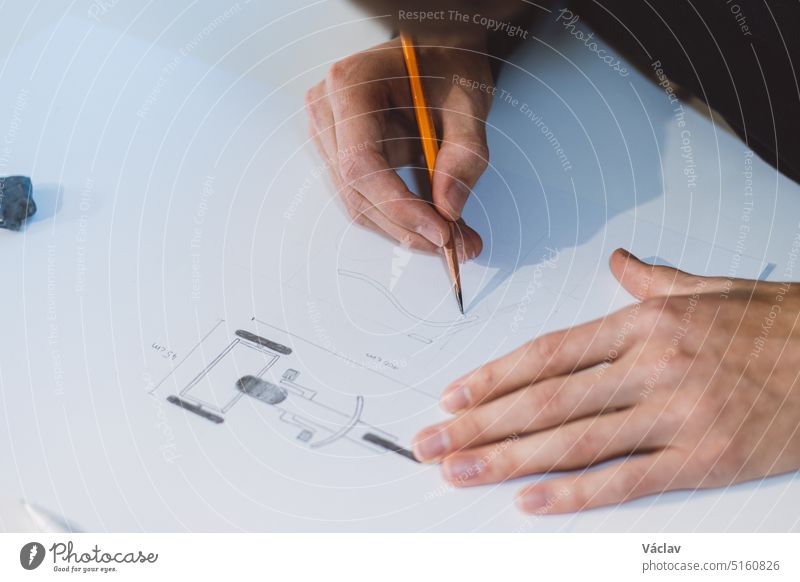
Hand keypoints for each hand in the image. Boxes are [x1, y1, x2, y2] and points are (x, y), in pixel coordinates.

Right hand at [305, 36, 492, 259]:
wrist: (434, 50)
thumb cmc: (447, 64)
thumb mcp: (469, 102)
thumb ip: (465, 154)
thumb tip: (449, 208)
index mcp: (350, 86)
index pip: (362, 164)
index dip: (399, 206)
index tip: (440, 231)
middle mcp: (326, 110)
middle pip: (357, 191)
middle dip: (407, 226)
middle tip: (458, 244)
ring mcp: (327, 132)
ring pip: (358, 202)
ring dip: (404, 227)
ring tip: (455, 236)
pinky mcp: (338, 151)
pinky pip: (364, 196)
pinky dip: (399, 215)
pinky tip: (433, 221)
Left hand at [413, 248, 799, 513]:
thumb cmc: (776, 322)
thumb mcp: (709, 288)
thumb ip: (651, 279)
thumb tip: (616, 262)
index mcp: (643, 324)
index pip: (548, 353)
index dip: (493, 375)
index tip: (454, 395)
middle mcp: (650, 366)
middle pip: (545, 399)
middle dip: (480, 423)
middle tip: (433, 442)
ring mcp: (676, 413)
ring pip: (573, 440)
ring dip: (507, 459)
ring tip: (460, 472)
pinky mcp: (705, 457)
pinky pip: (627, 478)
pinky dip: (574, 493)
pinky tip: (530, 500)